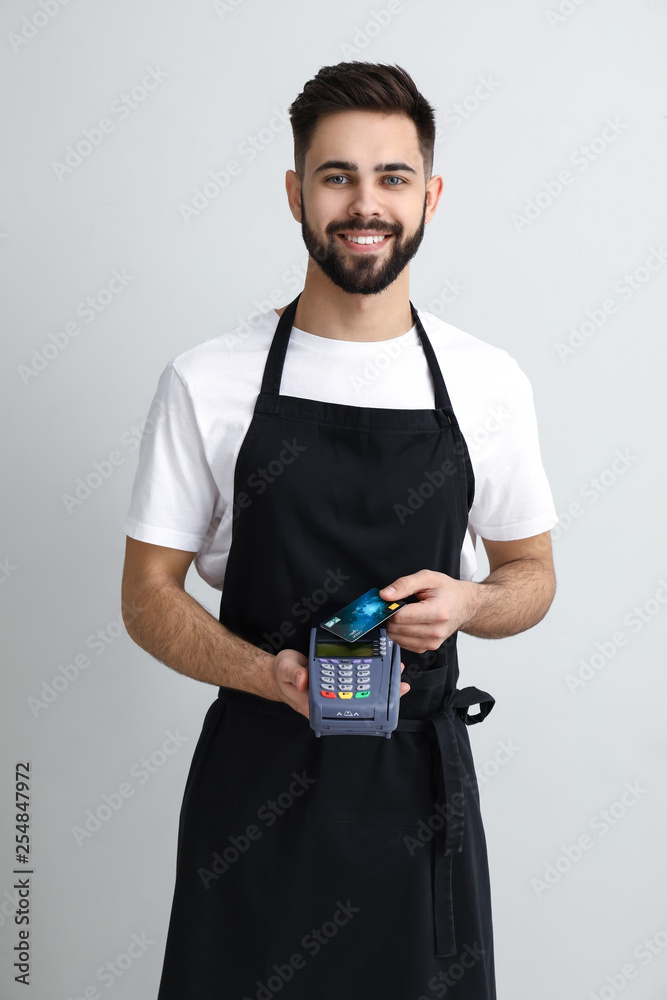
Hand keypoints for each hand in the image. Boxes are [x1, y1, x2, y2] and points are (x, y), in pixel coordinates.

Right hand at [274, 649, 410, 719]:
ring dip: (381, 685)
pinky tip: (384, 669)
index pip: (346, 712)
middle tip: (400, 686)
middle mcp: (330, 702)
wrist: (279, 672)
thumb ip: (294, 674)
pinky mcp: (338, 684)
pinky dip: (371, 676)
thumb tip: (305, 679)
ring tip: (398, 676)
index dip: (368, 710)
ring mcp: (335, 694)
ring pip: (362, 693)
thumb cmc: (281, 674)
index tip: (385, 702)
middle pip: (360, 704)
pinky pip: (358, 682)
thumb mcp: (285, 669)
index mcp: (317, 705)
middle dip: (382, 696)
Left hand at [378, 569, 477, 652]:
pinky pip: (403, 644)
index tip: (389, 601)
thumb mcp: (427, 578)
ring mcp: (433, 642)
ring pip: (397, 638)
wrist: (464, 605)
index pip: (400, 616)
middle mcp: (436, 630)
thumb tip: (385, 595)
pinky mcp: (428, 647)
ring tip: (404, 614)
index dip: (389, 608)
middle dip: (391, 617)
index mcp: (437, 612)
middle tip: (396, 606)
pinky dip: (401, 634)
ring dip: (395, 626)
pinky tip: (408, 623)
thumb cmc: (447, 591)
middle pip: (396, 629)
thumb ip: (404, 584)